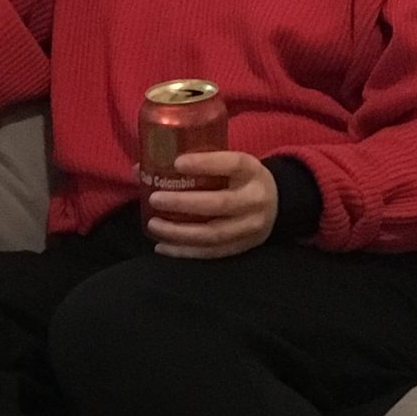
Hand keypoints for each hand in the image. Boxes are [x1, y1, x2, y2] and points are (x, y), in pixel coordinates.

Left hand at [145, 151, 277, 257]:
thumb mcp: (229, 165)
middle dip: (183, 203)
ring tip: (153, 225)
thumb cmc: (239, 180)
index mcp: (251, 171)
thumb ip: (195, 164)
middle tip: (155, 199)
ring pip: (213, 234)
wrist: (276, 205)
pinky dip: (184, 252)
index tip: (178, 162)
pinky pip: (211, 253)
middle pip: (219, 203)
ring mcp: (250, 227)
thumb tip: (140, 168)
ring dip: (179, 232)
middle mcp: (254, 199)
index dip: (206, 163)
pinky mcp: (242, 247)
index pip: (232, 164)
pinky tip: (162, 247)